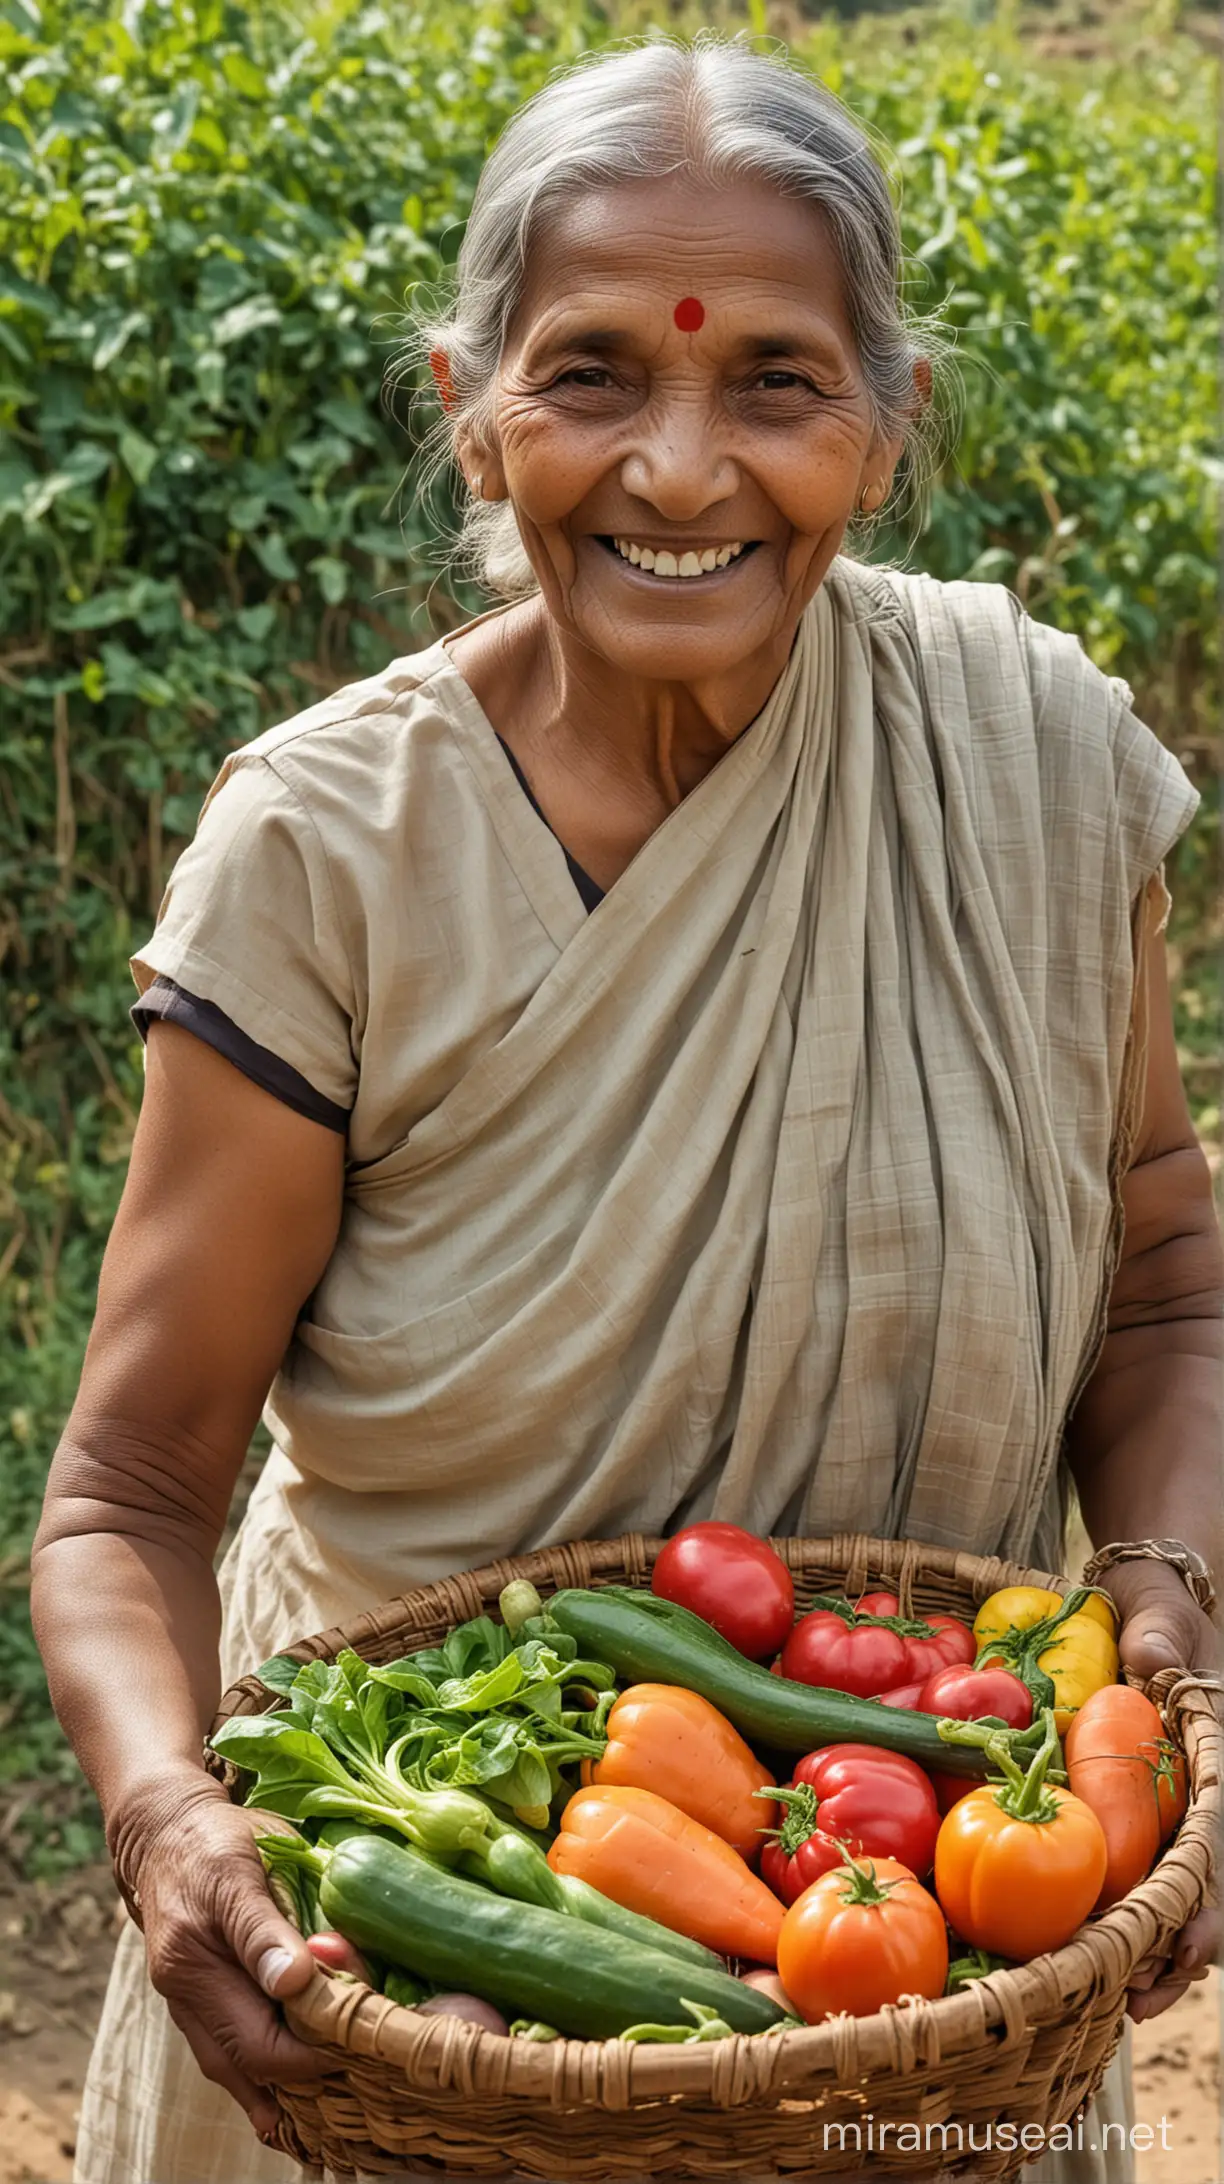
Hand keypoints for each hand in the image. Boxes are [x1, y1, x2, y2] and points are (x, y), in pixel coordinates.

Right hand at [109, 1763, 331, 2137]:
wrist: (163, 1833)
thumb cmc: (220, 1837)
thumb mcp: (250, 1861)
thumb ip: (269, 1925)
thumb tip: (297, 1982)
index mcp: (196, 1953)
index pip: (263, 2033)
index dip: (319, 2042)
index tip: (368, 2027)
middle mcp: (183, 1989)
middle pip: (251, 2061)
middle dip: (310, 2069)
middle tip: (366, 2058)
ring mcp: (183, 2002)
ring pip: (234, 2070)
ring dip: (283, 2085)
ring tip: (338, 2088)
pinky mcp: (190, 2004)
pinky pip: (225, 2056)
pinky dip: (259, 2077)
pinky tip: (292, 2097)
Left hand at [1107, 1562, 1220, 2023]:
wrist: (1151, 1609)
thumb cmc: (1162, 1614)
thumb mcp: (1164, 1616)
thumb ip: (1162, 1633)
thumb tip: (1153, 1656)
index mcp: (1222, 1766)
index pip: (1221, 1845)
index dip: (1207, 1903)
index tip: (1188, 1950)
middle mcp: (1208, 1800)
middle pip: (1204, 1889)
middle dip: (1177, 1950)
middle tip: (1137, 1999)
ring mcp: (1176, 1812)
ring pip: (1177, 1895)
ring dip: (1153, 1950)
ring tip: (1116, 2001)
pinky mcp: (1142, 1816)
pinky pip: (1140, 1874)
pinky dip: (1126, 1916)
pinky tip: (1099, 1957)